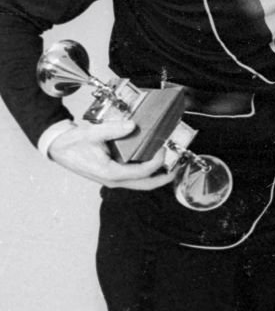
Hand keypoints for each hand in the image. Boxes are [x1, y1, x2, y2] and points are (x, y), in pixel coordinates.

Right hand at [48, 120, 174, 190]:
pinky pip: (134, 176)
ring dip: (157, 175)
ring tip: (171, 162)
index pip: (141, 172)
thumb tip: (132, 125)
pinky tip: (154, 159)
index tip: (164, 148)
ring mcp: (113, 179)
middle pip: (145, 184)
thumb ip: (112, 130)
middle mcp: (113, 180)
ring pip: (141, 182)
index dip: (157, 161)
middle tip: (179, 166)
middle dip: (164, 177)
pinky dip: (147, 170)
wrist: (59, 148)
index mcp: (110, 173)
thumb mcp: (91, 134)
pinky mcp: (113, 174)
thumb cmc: (73, 143)